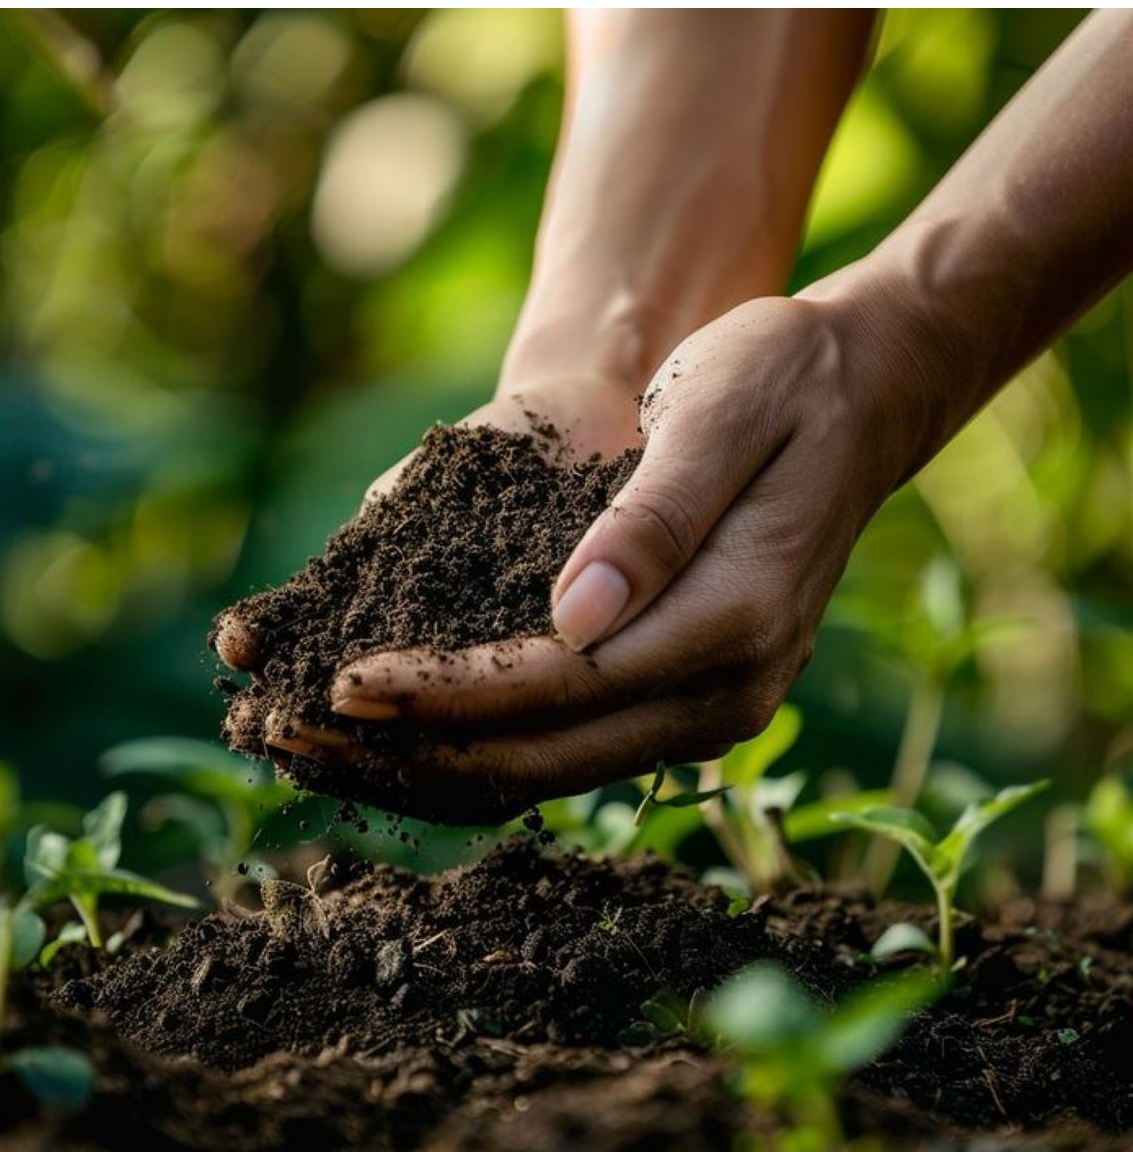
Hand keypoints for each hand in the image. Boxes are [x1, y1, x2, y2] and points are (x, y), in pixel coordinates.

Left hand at [274, 291, 938, 820]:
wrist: (858, 396)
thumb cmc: (781, 379)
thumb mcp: (720, 413)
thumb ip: (650, 518)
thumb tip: (570, 618)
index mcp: (732, 622)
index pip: (560, 684)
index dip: (445, 690)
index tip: (343, 682)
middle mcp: (725, 693)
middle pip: (541, 753)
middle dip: (411, 748)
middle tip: (293, 735)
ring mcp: (708, 710)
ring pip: (545, 771)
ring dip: (428, 766)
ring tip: (317, 752)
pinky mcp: (680, 702)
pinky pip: (562, 751)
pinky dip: (473, 750)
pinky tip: (394, 737)